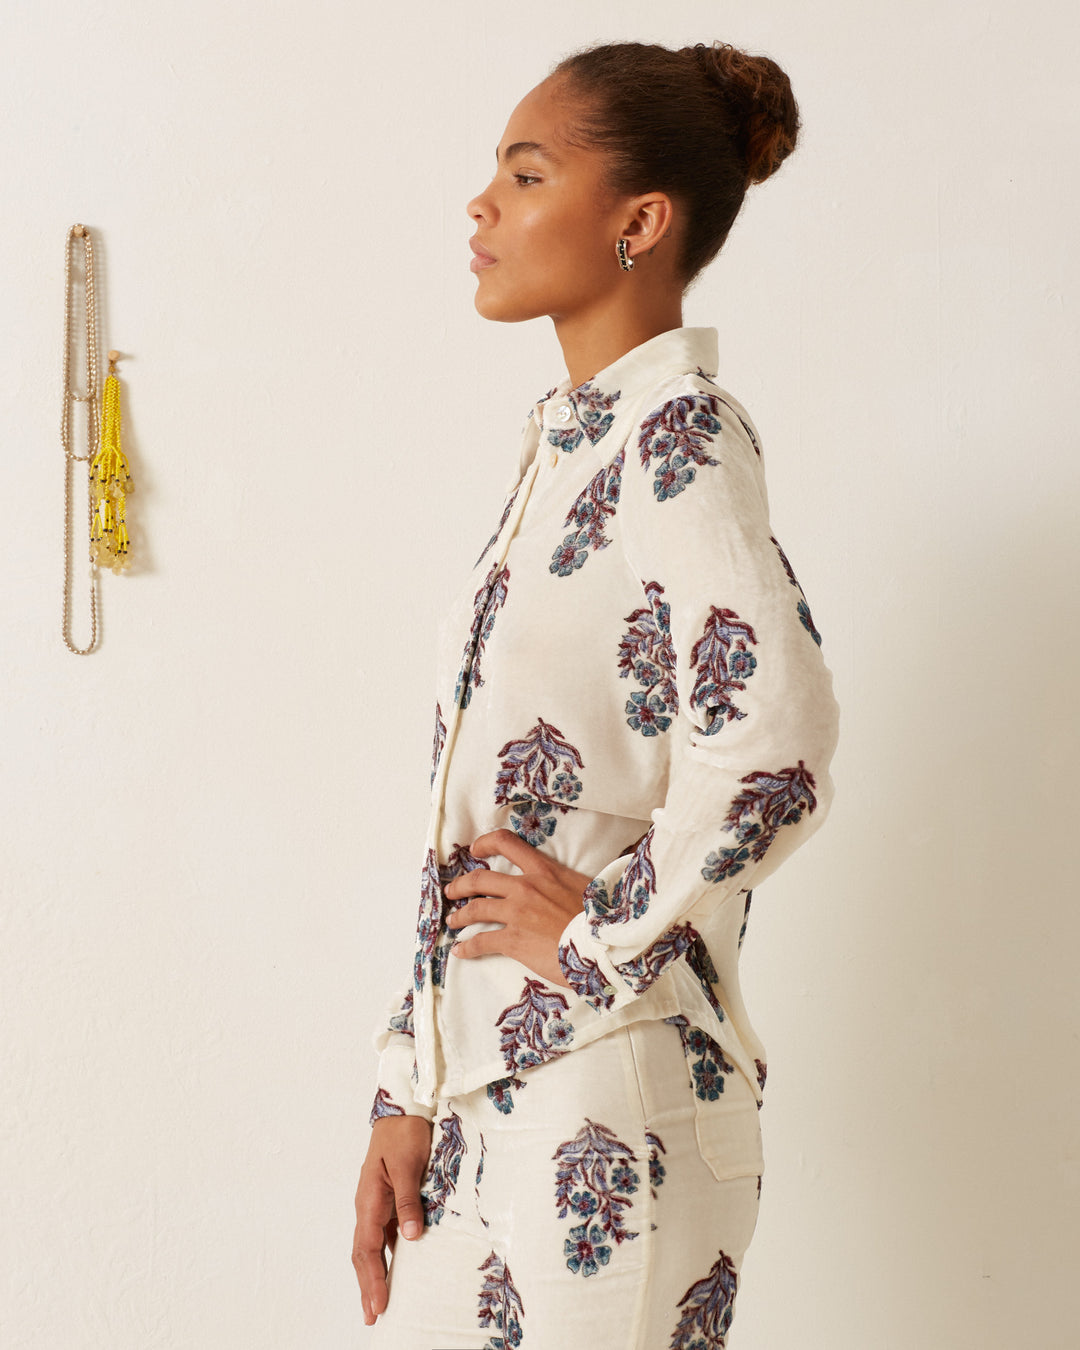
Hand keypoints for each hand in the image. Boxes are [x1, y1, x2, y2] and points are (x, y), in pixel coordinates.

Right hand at [351, 1115, 432, 1325]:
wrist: (402, 1110)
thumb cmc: (404, 1134)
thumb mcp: (407, 1165)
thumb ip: (408, 1200)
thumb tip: (411, 1237)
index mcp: (370, 1200)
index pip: (368, 1249)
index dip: (372, 1279)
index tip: (378, 1305)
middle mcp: (369, 1206)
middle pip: (364, 1254)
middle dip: (367, 1286)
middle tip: (372, 1318)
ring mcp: (377, 1204)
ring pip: (372, 1247)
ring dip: (374, 1275)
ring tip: (378, 1304)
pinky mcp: (388, 1200)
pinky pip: (384, 1234)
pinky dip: (386, 1256)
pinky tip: (396, 1270)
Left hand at [444, 828, 591, 985]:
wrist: (603, 946)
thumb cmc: (602, 918)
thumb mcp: (589, 887)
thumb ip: (574, 880)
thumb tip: (589, 873)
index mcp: (545, 870)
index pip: (508, 843)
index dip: (486, 843)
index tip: (475, 850)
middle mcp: (526, 887)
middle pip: (481, 879)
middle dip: (461, 885)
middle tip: (452, 891)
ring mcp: (517, 914)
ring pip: (476, 909)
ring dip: (460, 915)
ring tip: (453, 921)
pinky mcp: (514, 940)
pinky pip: (482, 942)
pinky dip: (468, 947)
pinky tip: (461, 951)